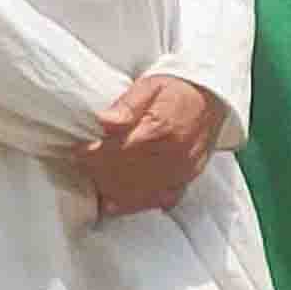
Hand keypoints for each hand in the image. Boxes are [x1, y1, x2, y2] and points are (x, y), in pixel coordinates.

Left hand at [83, 73, 228, 212]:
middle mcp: (173, 155)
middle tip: (84, 168)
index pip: (118, 151)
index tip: (78, 153)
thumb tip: (105, 121)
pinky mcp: (187, 180)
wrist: (212, 98)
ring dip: (113, 192)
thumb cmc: (177, 90)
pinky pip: (159, 200)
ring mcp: (182, 171)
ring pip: (140, 193)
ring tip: (98, 184)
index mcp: (161, 129)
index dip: (93, 156)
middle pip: (126, 176)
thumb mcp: (150, 85)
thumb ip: (127, 104)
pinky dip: (136, 204)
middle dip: (99, 175)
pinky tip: (119, 201)